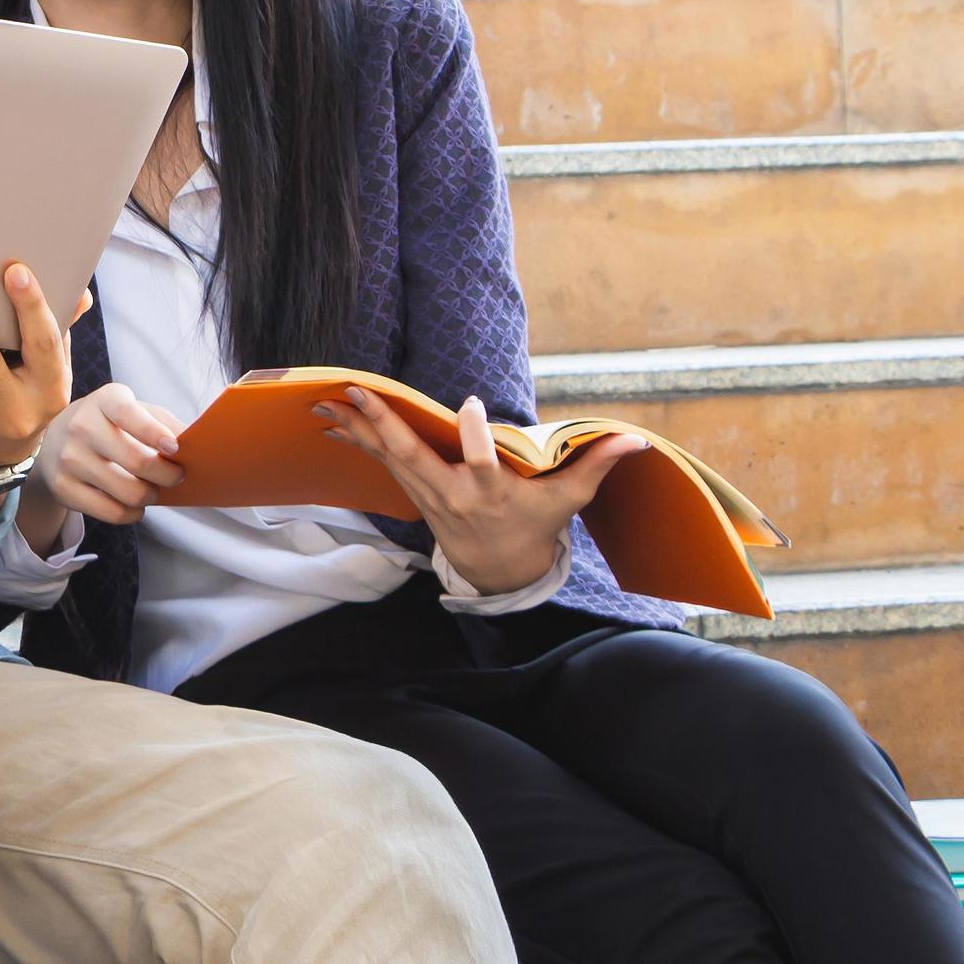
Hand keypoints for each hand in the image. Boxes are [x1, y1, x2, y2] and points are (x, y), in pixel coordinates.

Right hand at [26, 382, 185, 528]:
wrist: (54, 443)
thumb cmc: (109, 425)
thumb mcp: (134, 411)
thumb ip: (165, 423)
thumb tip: (197, 444)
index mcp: (104, 401)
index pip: (130, 416)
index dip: (155, 433)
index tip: (175, 449)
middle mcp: (81, 426)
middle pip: (137, 461)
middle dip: (167, 476)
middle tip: (176, 478)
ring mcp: (68, 458)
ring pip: (128, 492)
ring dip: (151, 496)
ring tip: (153, 491)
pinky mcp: (63, 488)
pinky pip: (112, 513)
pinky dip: (132, 514)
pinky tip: (134, 505)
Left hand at [313, 390, 641, 595]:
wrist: (498, 571)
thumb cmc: (535, 526)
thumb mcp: (566, 501)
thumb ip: (595, 466)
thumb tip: (637, 440)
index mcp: (490, 494)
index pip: (482, 464)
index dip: (475, 436)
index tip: (468, 404)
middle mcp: (451, 494)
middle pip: (413, 459)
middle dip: (385, 426)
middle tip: (360, 392)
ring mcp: (426, 494)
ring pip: (387, 457)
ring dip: (357, 427)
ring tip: (326, 397)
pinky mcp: (413, 490)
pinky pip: (381, 461)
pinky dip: (357, 439)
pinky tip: (331, 418)